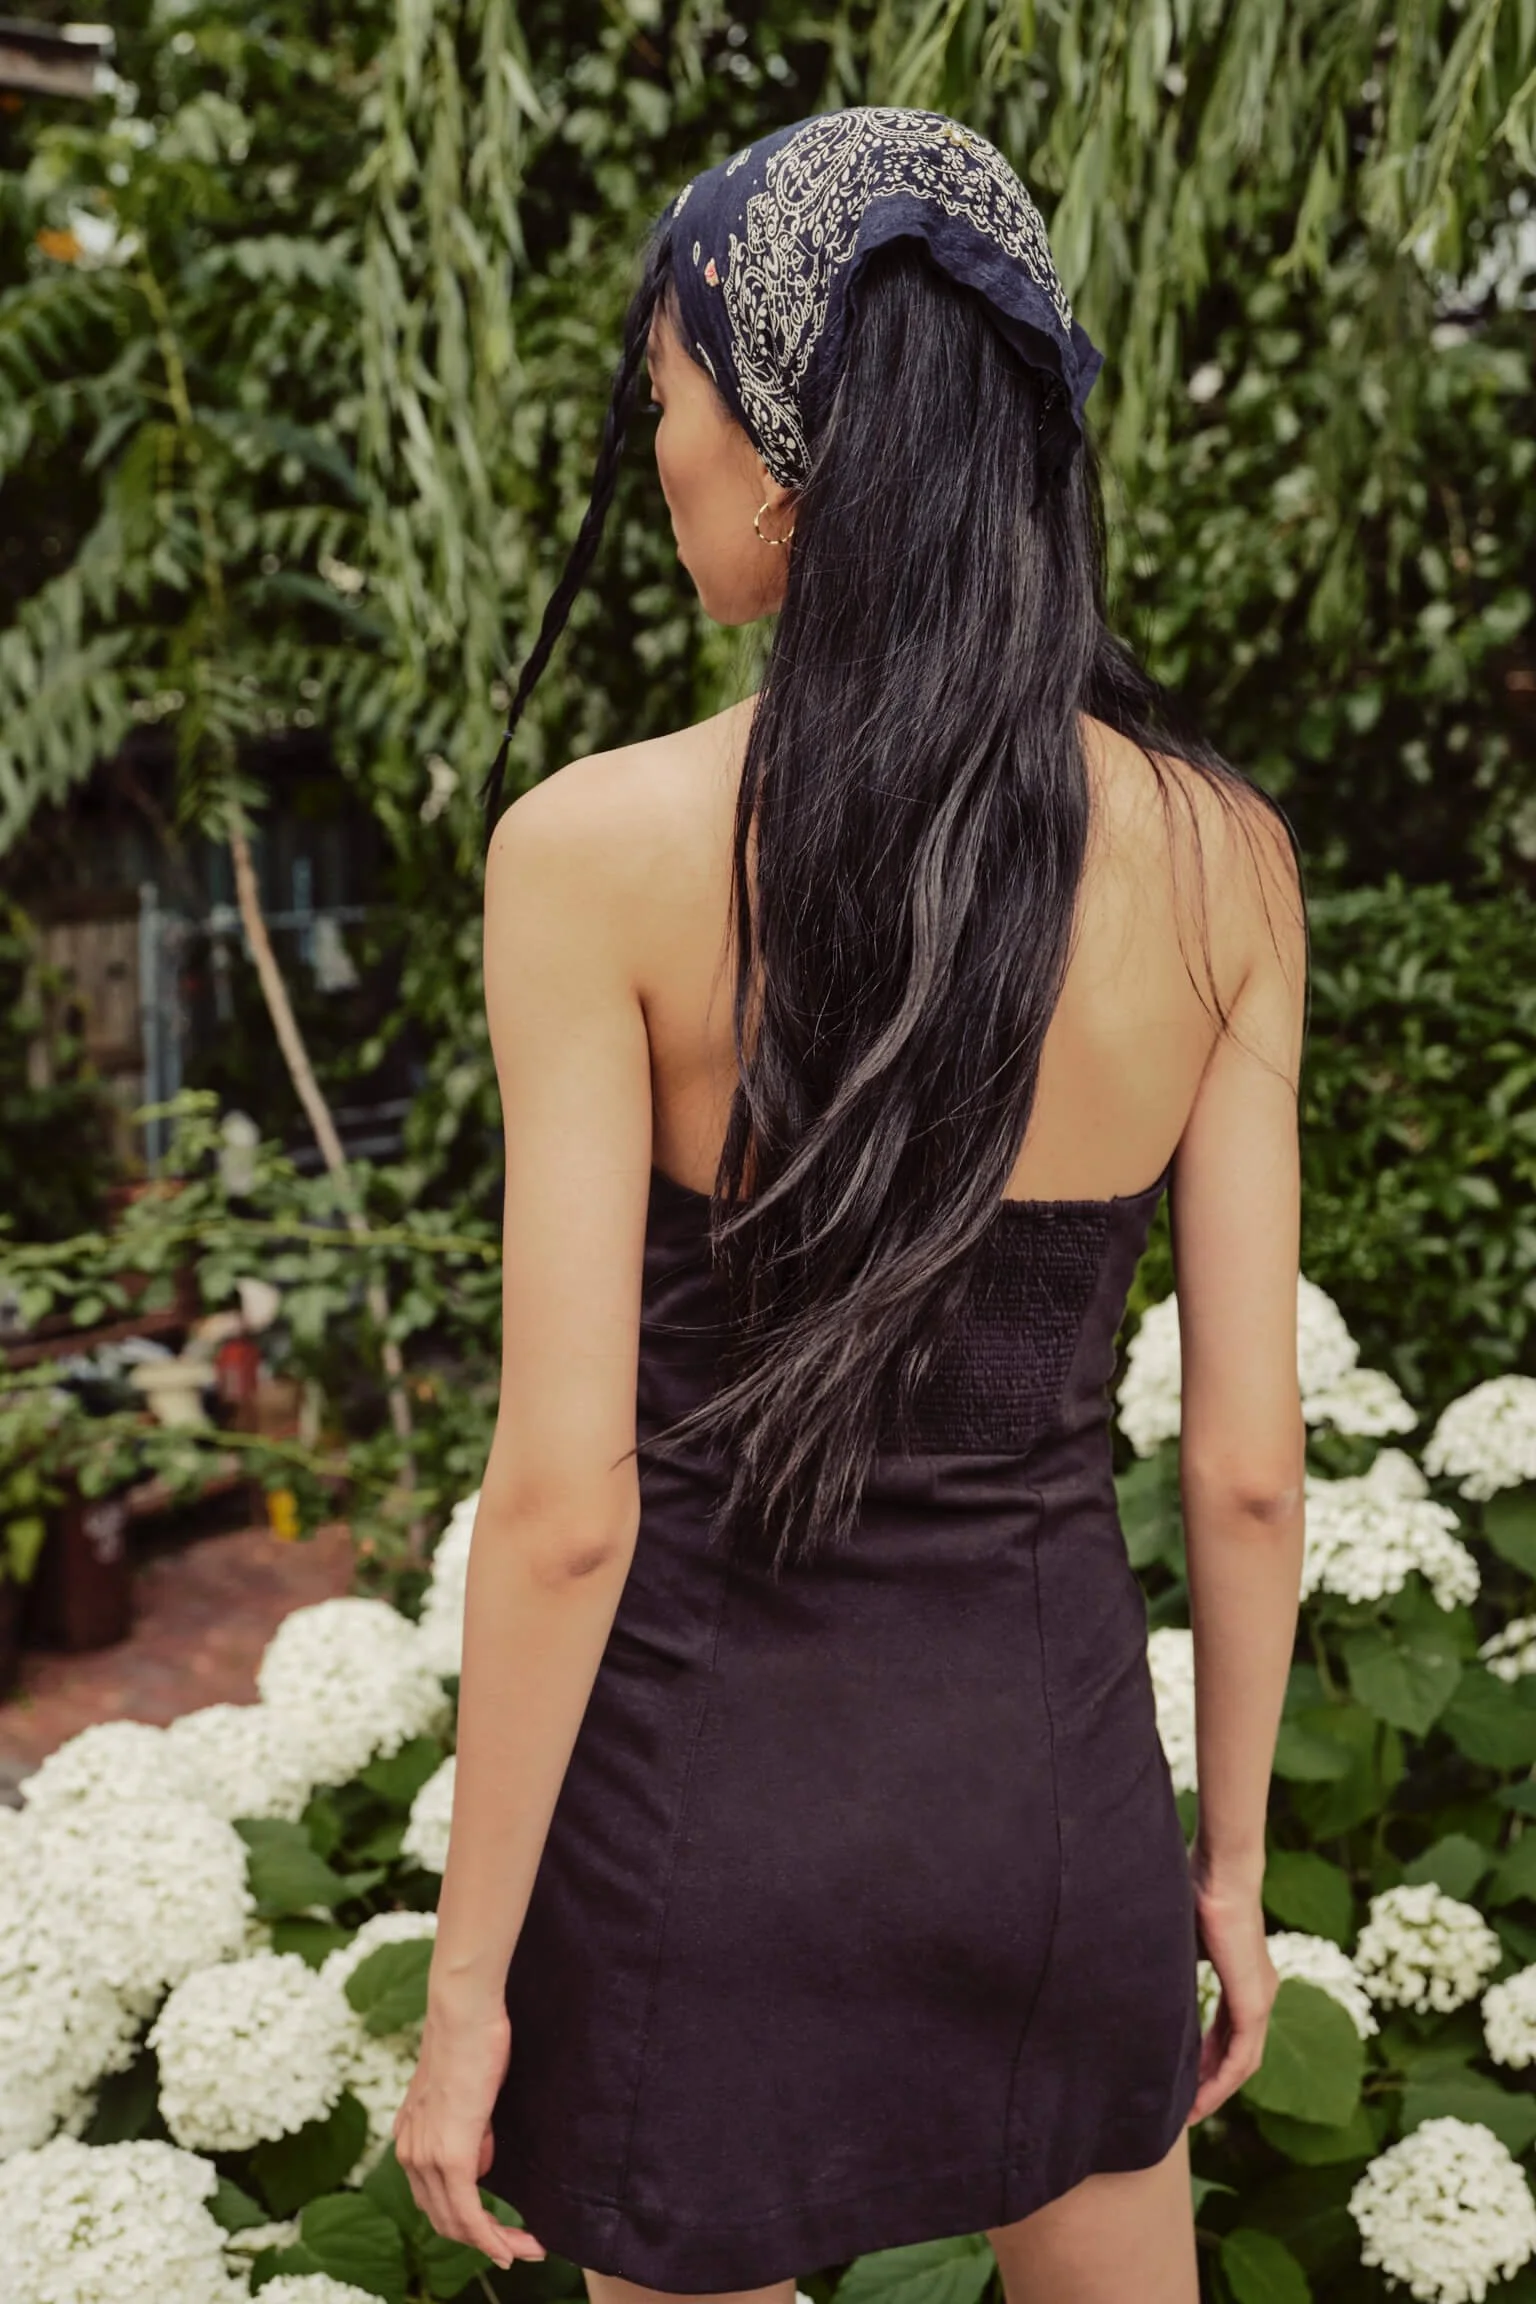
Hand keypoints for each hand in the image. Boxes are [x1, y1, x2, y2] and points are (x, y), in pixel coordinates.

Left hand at [393, 1997, 545, 2269]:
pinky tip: (510, 2249)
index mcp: (410, 2137)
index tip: (501, 2233)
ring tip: (529, 2248)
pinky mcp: (450, 2156)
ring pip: (456, 2223)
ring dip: (494, 2243)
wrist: (464, 2012)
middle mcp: (409, 2153)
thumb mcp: (466, 2092)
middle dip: (484, 2241)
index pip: (435, 2197)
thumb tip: (482, 2155)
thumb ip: (467, 2127)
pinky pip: (468, 2214)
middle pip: (443, 2220)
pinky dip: (490, 2238)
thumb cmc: (473, 2039)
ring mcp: (426, 2156)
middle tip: (524, 2247)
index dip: (468, 2222)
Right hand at [1184, 1867, 1278, 2124]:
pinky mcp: (1255, 2001)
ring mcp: (1260, 1997)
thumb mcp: (1181, 1939)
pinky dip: (1224, 2079)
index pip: (1229, 2032)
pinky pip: (1243, 2055)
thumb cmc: (1196, 1891)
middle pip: (1239, 2053)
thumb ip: (1173, 1964)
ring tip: (1192, 2113)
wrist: (1220, 1871)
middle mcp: (1259, 1992)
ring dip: (1219, 2089)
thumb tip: (1145, 1977)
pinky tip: (1203, 2097)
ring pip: (1244, 2061)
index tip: (1185, 2080)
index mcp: (1244, 1977)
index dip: (1208, 2059)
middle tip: (1186, 2109)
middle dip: (1212, 2083)